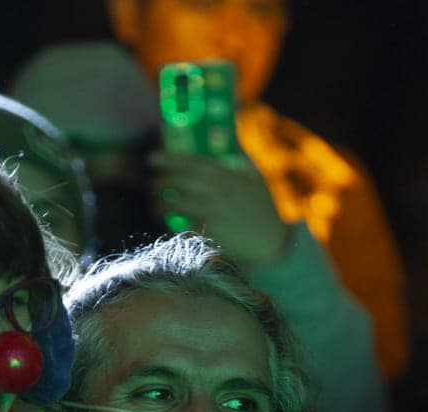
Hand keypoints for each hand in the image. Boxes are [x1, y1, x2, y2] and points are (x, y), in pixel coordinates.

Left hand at [150, 149, 292, 266]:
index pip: (190, 160)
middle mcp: (216, 189)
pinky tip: (168, 226)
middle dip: (159, 182)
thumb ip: (235, 165)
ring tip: (155, 207)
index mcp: (225, 173)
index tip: (151, 158)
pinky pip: (182, 226)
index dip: (168, 158)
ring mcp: (212, 210)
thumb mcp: (253, 179)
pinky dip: (172, 226)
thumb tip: (219, 155)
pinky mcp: (210, 231)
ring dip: (159, 204)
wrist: (275, 239)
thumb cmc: (265, 209)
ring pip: (174, 203)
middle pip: (177, 180)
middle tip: (152, 186)